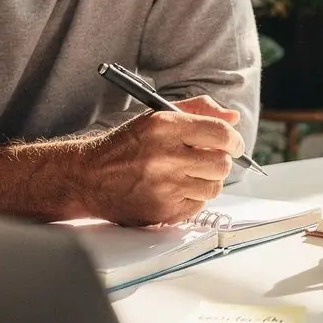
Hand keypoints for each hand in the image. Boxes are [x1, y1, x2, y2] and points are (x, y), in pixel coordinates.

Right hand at [74, 94, 244, 225]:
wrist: (88, 177)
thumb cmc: (125, 146)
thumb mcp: (157, 116)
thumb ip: (198, 111)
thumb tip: (233, 117)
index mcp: (165, 126)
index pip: (220, 133)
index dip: (234, 140)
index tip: (233, 144)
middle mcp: (165, 156)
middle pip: (221, 163)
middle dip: (221, 161)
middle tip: (208, 160)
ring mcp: (163, 187)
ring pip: (214, 187)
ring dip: (207, 181)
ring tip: (188, 175)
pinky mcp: (161, 211)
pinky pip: (198, 206)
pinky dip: (192, 199)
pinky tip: (175, 189)